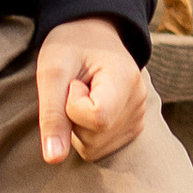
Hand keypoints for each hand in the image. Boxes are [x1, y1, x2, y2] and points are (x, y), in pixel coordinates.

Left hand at [35, 17, 147, 166]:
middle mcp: (139, 101)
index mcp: (126, 79)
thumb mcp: (52, 71)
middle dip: (72, 118)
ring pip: (96, 148)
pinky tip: (91, 106)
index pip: (97, 118)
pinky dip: (86, 133)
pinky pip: (100, 148)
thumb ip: (52, 115)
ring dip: (78, 127)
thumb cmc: (70, 46)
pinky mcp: (132, 128)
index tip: (73, 82)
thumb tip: (53, 159)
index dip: (72, 106)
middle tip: (75, 86)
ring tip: (84, 94)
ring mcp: (139, 117)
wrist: (92, 33)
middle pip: (94, 138)